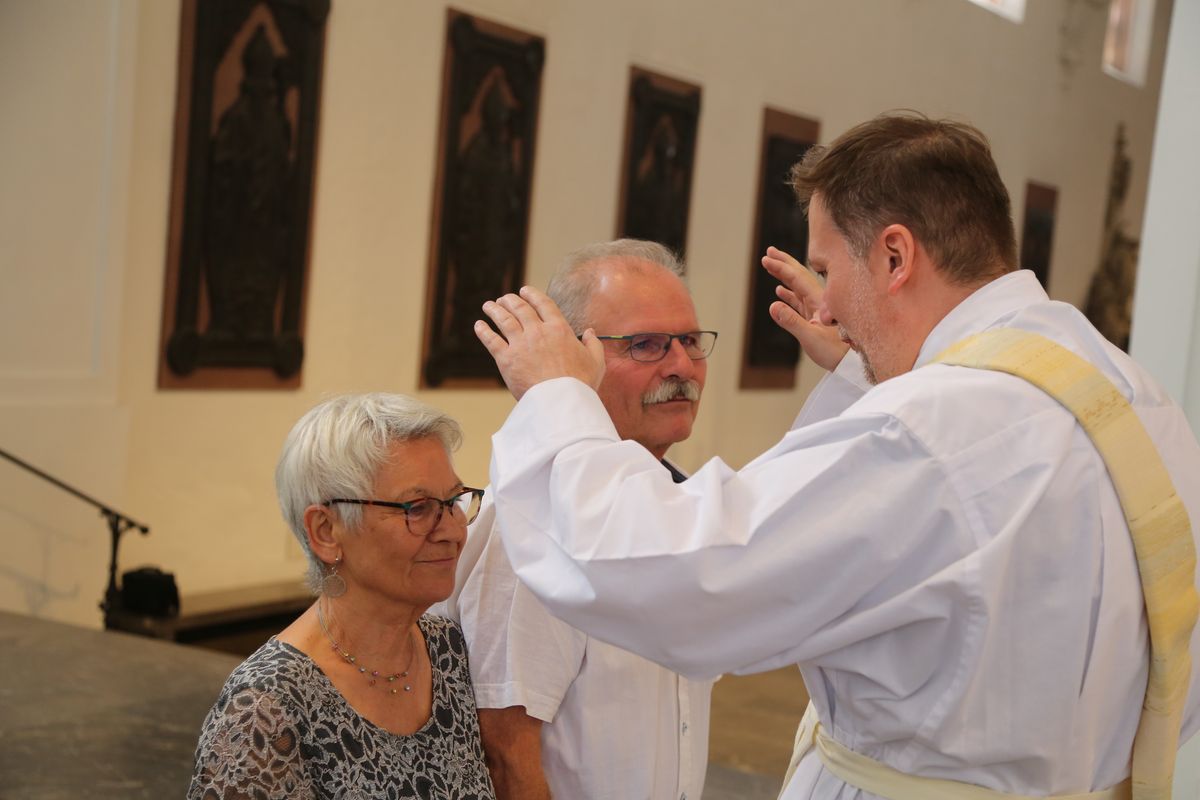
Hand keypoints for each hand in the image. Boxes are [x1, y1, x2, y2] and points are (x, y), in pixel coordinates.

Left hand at [475, 286, 605, 399]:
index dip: (532, 295)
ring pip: (503, 320)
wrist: (560, 401)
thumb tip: (590, 332)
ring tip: (489, 305)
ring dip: (494, 310)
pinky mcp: (506, 359)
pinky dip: (483, 331)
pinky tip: (479, 325)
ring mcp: (520, 344)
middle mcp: (538, 332)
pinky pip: (491, 340)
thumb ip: (593, 345)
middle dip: (510, 300)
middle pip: (520, 308)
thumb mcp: (596, 362)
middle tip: (504, 298)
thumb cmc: (580, 384)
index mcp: (559, 329)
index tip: (525, 291)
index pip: (543, 304)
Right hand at [761, 246, 848, 370]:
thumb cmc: (836, 352)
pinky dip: (789, 293)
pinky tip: (780, 291)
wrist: (851, 363)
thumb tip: (772, 305)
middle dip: (783, 263)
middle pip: (799, 276)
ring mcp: (817, 309)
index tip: (766, 258)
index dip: (781, 267)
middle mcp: (819, 300)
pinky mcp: (815, 318)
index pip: (797, 278)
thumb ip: (791, 321)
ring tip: (772, 266)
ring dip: (784, 275)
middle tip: (769, 252)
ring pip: (798, 286)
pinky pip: (799, 300)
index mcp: (819, 301)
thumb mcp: (811, 337)